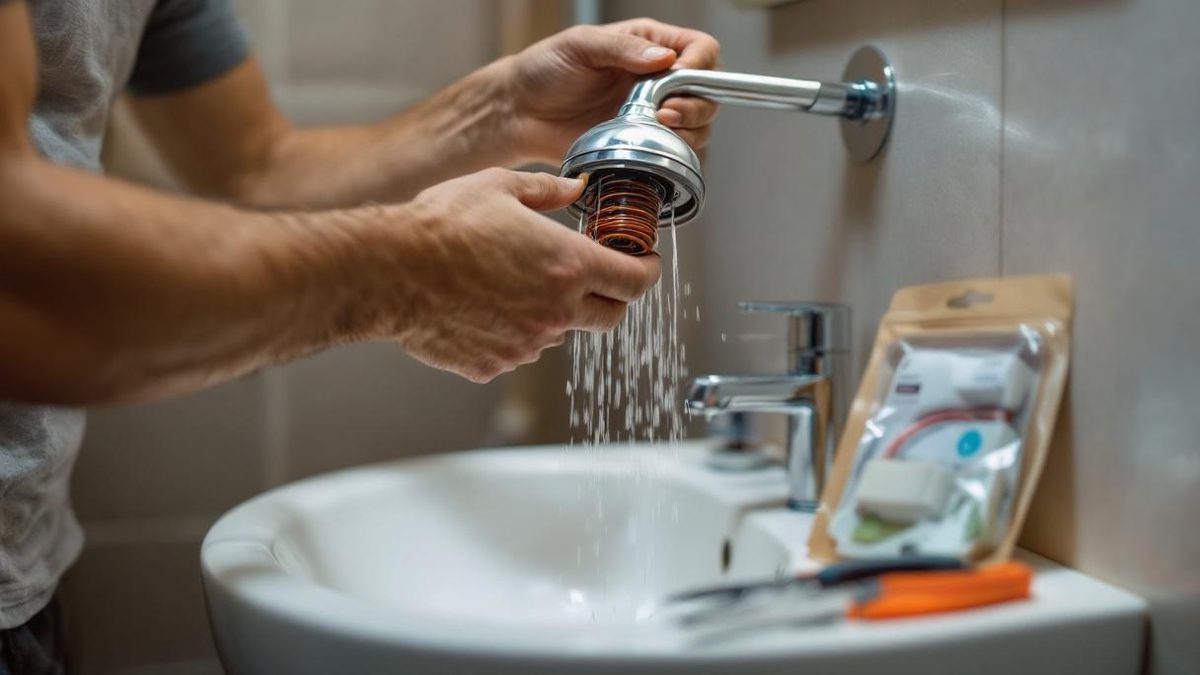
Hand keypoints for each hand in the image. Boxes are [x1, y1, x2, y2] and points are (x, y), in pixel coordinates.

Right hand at [393, 169, 660, 382]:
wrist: (389, 271)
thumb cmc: (440, 227)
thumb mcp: (499, 187)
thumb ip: (547, 191)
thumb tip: (573, 189)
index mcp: (568, 265)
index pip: (635, 280)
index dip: (646, 271)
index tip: (644, 264)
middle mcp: (556, 311)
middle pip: (610, 316)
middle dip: (611, 297)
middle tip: (597, 278)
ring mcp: (527, 345)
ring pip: (561, 333)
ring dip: (555, 312)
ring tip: (517, 283)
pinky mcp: (495, 365)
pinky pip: (519, 350)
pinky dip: (514, 332)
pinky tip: (486, 306)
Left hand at [503, 18, 720, 164]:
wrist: (519, 112)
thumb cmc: (544, 70)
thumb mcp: (581, 45)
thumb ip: (623, 48)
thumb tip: (665, 58)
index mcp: (650, 46)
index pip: (701, 50)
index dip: (699, 67)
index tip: (677, 82)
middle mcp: (659, 81)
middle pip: (707, 92)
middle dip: (695, 106)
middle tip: (665, 115)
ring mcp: (653, 116)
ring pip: (699, 128)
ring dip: (689, 134)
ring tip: (659, 134)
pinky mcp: (642, 147)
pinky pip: (676, 157)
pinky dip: (678, 160)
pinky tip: (658, 156)